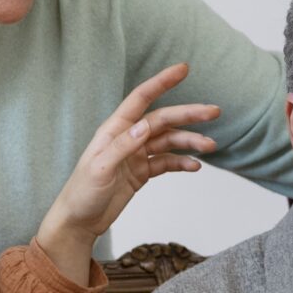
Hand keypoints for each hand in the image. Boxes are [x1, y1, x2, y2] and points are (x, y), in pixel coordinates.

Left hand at [34, 64, 221, 280]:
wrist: (78, 223)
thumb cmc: (81, 194)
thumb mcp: (100, 169)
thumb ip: (123, 146)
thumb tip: (146, 125)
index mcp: (114, 130)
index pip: (141, 99)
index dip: (162, 82)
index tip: (183, 69)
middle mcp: (128, 138)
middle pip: (163, 120)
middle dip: (189, 115)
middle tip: (214, 111)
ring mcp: (136, 155)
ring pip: (169, 141)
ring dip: (190, 142)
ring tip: (210, 146)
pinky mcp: (141, 172)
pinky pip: (166, 162)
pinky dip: (182, 162)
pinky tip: (195, 166)